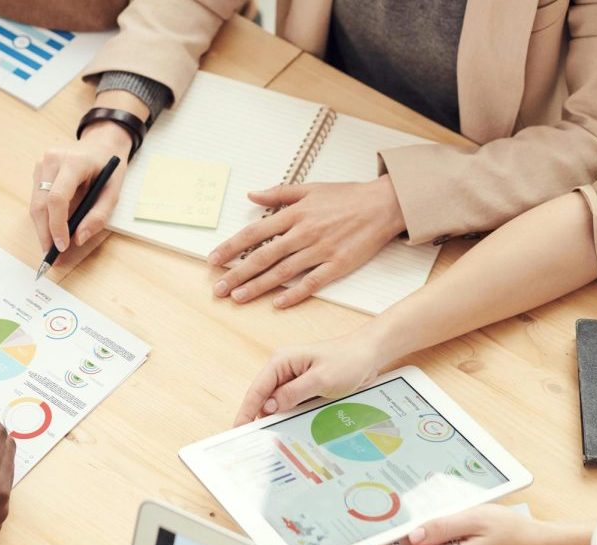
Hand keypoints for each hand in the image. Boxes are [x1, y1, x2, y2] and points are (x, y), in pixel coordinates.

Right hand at [29, 121, 131, 253]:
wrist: (101, 144)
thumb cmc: (109, 168)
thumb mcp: (113, 192)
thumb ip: (98, 216)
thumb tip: (78, 238)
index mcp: (73, 162)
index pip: (57, 198)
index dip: (57, 225)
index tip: (62, 246)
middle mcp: (52, 160)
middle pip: (41, 204)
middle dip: (45, 233)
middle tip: (51, 256)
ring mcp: (41, 163)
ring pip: (35, 204)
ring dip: (42, 228)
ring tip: (50, 249)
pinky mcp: (38, 170)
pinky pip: (37, 199)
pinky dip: (43, 218)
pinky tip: (51, 231)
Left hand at [209, 176, 405, 307]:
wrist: (383, 204)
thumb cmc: (347, 196)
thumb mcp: (310, 187)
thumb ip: (279, 193)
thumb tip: (251, 195)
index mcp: (294, 214)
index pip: (254, 233)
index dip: (231, 248)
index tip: (213, 260)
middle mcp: (303, 233)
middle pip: (263, 256)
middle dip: (237, 274)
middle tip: (218, 289)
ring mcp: (320, 250)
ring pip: (282, 272)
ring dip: (258, 286)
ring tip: (238, 298)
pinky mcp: (337, 264)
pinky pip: (311, 282)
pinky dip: (294, 294)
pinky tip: (277, 303)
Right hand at [234, 333, 382, 425]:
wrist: (369, 355)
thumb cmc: (348, 359)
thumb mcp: (320, 379)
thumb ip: (293, 393)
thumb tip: (269, 407)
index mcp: (281, 361)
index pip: (257, 389)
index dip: (246, 410)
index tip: (239, 428)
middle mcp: (284, 369)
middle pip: (263, 398)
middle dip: (258, 418)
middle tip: (254, 441)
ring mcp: (293, 380)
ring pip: (277, 404)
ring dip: (276, 419)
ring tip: (270, 439)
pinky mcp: (304, 388)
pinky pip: (290, 405)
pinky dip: (288, 416)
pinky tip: (289, 429)